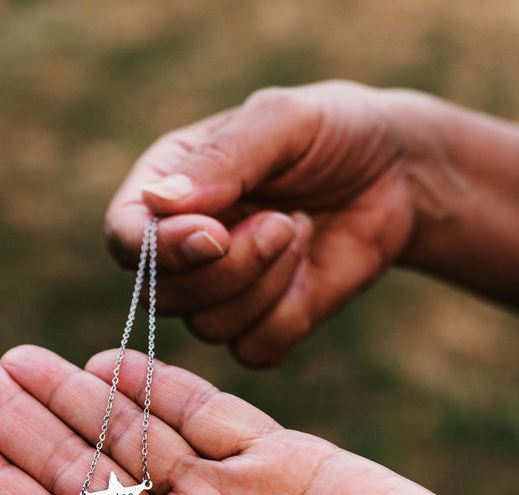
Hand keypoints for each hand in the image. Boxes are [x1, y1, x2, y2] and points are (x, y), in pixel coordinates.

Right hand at [105, 81, 417, 364]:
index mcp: (165, 191)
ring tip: (301, 229)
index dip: (158, 250)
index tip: (216, 236)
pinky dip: (289, 315)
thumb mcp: (284, 120)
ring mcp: (217, 294)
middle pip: (160, 296)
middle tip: (283, 222)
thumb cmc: (333, 132)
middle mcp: (179, 249)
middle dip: (228, 269)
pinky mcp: (258, 327)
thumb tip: (158, 202)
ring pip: (207, 327)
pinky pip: (253, 350)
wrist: (395, 175)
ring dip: (266, 284)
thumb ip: (223, 158)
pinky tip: (310, 267)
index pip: (124, 238)